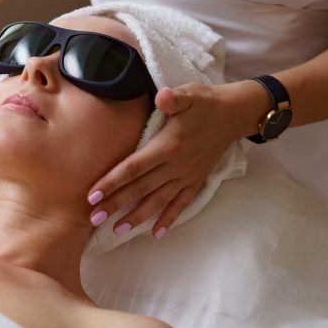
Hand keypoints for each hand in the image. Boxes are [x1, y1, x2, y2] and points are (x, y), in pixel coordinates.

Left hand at [86, 83, 250, 238]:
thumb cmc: (205, 102)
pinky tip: (157, 233)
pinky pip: (181, 204)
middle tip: (94, 218)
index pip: (133, 168)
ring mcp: (187, 176)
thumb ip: (173, 99)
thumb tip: (162, 97)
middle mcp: (176, 166)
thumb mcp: (189, 94)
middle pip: (140, 189)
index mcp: (168, 146)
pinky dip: (169, 218)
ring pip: (158, 201)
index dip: (112, 182)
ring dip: (137, 217)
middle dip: (116, 204)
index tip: (92, 195)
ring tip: (117, 230)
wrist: (235, 114)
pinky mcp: (197, 180)